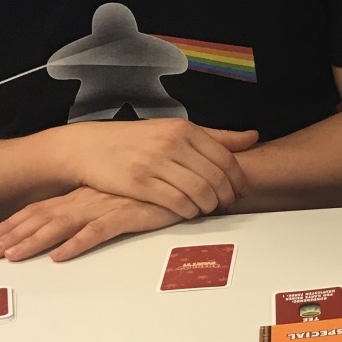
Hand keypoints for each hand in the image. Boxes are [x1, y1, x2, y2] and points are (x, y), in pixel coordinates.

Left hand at [0, 186, 182, 262]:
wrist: (184, 174)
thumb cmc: (152, 187)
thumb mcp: (117, 196)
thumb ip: (97, 207)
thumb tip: (77, 222)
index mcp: (82, 194)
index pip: (41, 209)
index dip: (15, 223)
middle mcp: (87, 198)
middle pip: (42, 218)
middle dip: (14, 235)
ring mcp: (105, 206)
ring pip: (62, 225)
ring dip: (35, 241)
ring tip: (13, 256)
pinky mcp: (127, 215)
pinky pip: (97, 232)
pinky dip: (77, 243)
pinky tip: (60, 256)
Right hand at [53, 121, 257, 217]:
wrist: (89, 147)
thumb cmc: (136, 140)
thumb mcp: (175, 130)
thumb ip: (216, 137)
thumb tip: (252, 137)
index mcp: (184, 129)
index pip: (226, 159)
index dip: (239, 180)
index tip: (241, 192)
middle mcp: (172, 143)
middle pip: (216, 178)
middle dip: (227, 196)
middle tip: (226, 205)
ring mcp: (155, 163)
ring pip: (200, 192)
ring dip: (209, 206)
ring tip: (207, 209)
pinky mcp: (140, 183)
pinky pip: (177, 203)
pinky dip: (189, 212)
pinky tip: (188, 212)